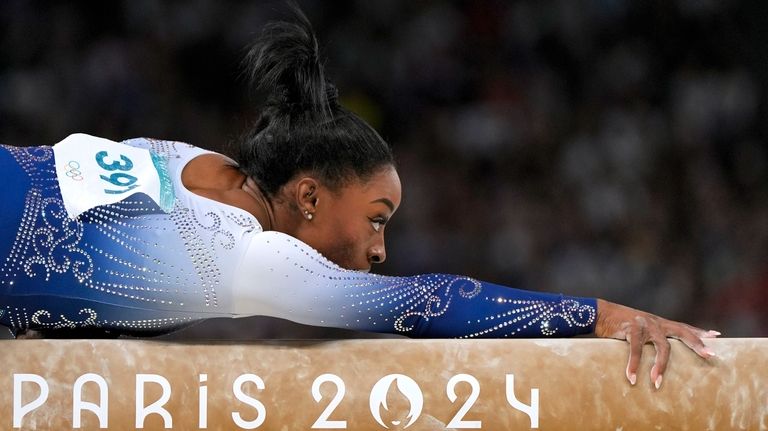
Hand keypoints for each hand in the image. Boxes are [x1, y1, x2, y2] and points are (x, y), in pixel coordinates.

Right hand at [594, 299, 719, 388]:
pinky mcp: (631, 329)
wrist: (599, 312)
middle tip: (710, 355)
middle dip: (697, 344)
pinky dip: (633, 365)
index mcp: (659, 323)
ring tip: (657, 382)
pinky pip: (635, 350)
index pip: (683, 327)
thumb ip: (650, 338)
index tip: (716, 336)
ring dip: (661, 366)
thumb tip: (658, 354)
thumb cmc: (619, 324)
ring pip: (662, 346)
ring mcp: (645, 324)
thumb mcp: (639, 329)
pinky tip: (632, 377)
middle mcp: (656, 322)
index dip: (699, 332)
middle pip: (682, 333)